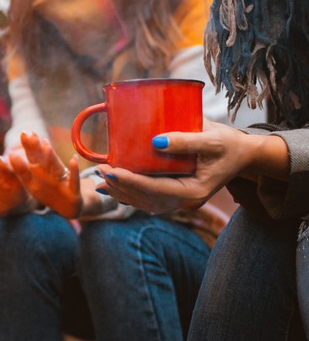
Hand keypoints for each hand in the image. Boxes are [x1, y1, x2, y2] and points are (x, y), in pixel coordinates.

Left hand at [9, 132, 81, 217]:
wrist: (69, 207)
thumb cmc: (49, 193)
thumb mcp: (33, 185)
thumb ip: (22, 171)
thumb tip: (6, 157)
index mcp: (41, 173)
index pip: (33, 158)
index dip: (28, 147)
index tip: (22, 133)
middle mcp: (51, 173)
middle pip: (42, 159)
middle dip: (36, 148)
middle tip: (30, 134)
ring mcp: (62, 180)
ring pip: (56, 167)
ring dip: (51, 157)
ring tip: (46, 145)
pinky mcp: (73, 189)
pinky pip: (73, 179)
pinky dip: (74, 170)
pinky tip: (73, 159)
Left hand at [97, 120, 284, 213]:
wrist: (242, 154)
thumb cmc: (229, 144)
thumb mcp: (212, 139)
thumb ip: (186, 141)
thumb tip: (155, 141)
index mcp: (194, 192)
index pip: (155, 189)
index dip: (130, 181)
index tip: (110, 170)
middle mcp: (185, 202)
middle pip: (145, 199)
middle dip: (120, 186)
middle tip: (98, 172)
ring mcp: (180, 202)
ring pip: (144, 202)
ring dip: (121, 192)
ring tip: (99, 181)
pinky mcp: (175, 196)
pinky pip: (148, 198)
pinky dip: (129, 193)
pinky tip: (113, 186)